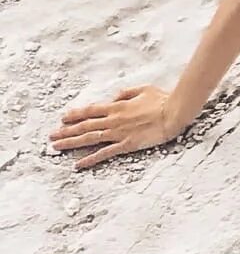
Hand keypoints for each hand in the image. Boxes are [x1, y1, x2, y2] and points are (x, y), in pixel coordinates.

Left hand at [50, 85, 183, 167]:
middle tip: (51, 136)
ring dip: (72, 142)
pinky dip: (90, 159)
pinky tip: (78, 164)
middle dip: (66, 130)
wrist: (174, 112)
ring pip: (90, 138)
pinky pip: (104, 153)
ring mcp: (118, 133)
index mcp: (118, 106)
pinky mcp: (125, 145)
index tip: (63, 117)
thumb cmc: (162, 99)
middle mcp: (114, 120)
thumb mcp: (144, 89)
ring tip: (57, 147)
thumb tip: (114, 97)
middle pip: (86, 126)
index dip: (76, 114)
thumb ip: (126, 93)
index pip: (92, 110)